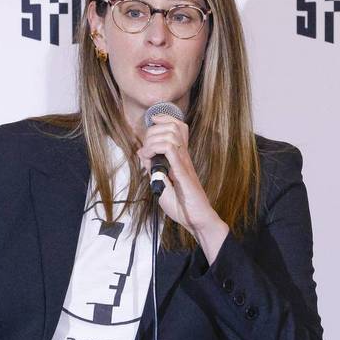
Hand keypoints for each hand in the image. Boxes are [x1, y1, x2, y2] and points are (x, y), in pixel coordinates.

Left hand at [135, 114, 228, 257]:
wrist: (196, 219)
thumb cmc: (182, 205)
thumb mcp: (161, 183)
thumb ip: (153, 168)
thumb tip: (142, 153)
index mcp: (180, 157)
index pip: (176, 127)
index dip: (163, 120)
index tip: (150, 126)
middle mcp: (183, 156)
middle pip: (172, 126)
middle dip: (153, 131)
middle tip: (145, 147)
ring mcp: (184, 163)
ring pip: (171, 134)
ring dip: (153, 139)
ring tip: (147, 153)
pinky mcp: (183, 172)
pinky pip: (170, 150)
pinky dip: (155, 148)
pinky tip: (149, 157)